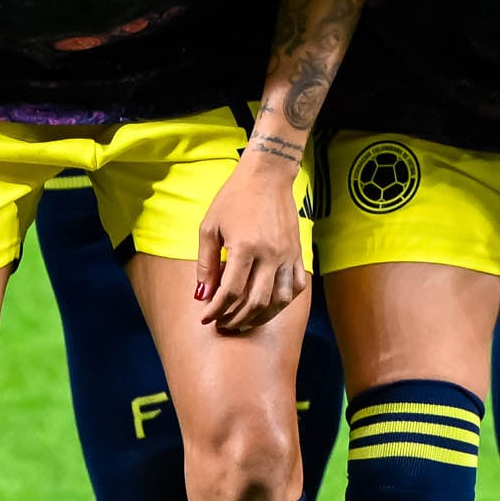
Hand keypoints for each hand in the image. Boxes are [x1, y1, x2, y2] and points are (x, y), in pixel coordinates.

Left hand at [196, 147, 309, 334]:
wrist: (267, 176)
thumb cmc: (234, 198)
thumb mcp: (210, 227)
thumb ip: (206, 264)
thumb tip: (202, 296)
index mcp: (245, 247)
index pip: (230, 292)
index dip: (216, 310)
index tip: (205, 318)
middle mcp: (270, 254)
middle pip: (255, 302)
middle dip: (236, 319)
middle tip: (222, 324)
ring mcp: (287, 255)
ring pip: (279, 300)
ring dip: (260, 317)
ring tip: (244, 321)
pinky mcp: (298, 253)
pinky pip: (296, 286)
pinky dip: (284, 302)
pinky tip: (269, 305)